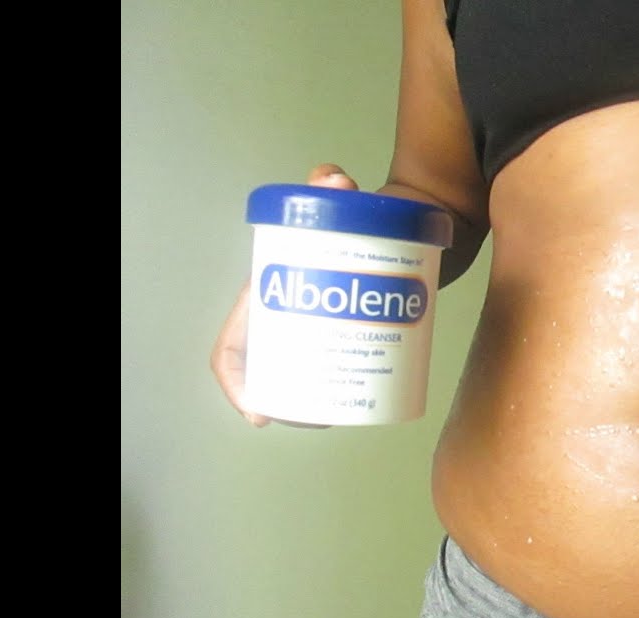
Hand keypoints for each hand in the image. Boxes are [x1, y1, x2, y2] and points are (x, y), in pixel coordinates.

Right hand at [208, 163, 360, 427]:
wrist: (403, 222)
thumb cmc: (363, 217)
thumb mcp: (345, 200)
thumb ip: (332, 184)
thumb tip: (332, 178)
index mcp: (271, 287)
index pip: (236, 343)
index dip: (237, 380)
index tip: (259, 412)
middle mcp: (288, 311)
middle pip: (270, 371)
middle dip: (286, 404)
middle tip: (321, 418)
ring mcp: (317, 325)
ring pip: (301, 378)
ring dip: (310, 408)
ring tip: (339, 415)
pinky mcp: (348, 333)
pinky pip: (334, 372)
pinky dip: (339, 395)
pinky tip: (355, 409)